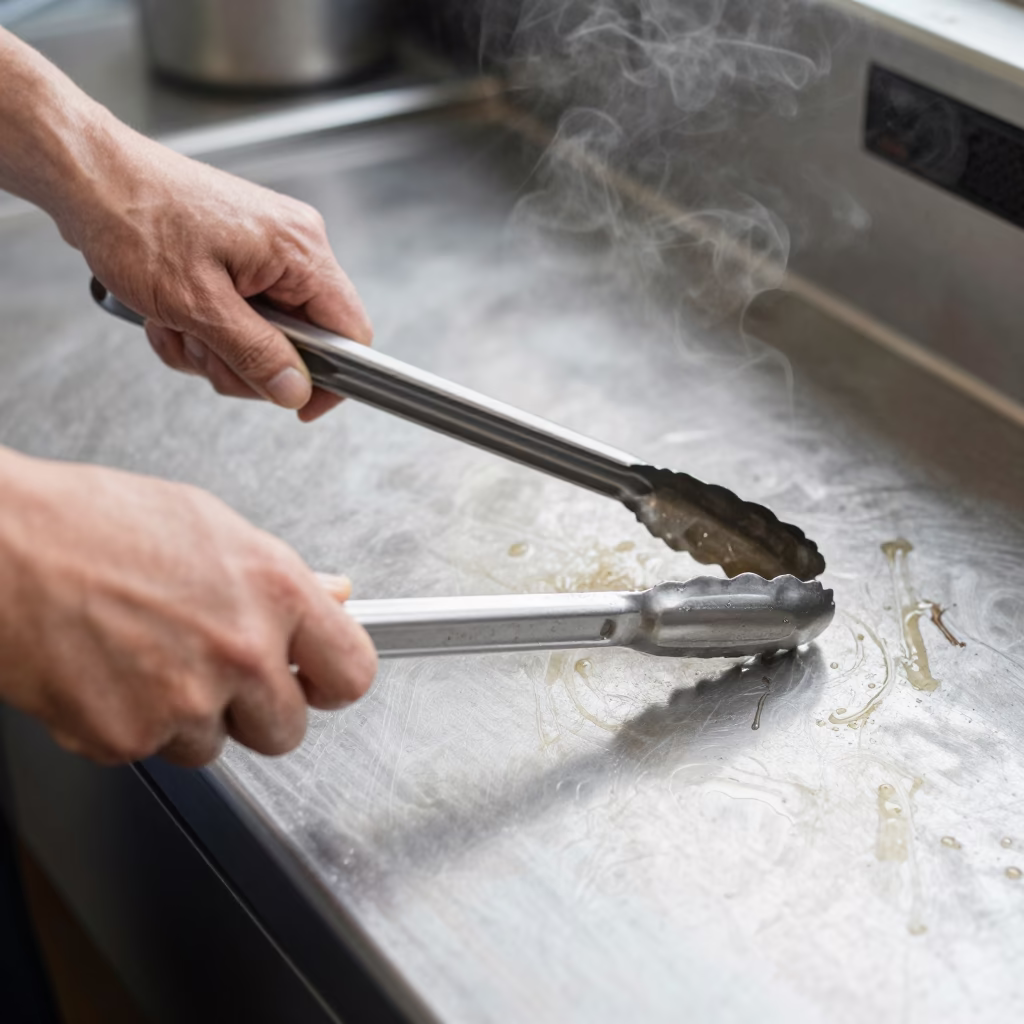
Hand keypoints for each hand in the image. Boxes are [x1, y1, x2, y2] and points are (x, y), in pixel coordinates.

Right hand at [0, 451, 376, 765]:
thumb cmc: (93, 524)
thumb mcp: (212, 528)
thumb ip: (282, 577)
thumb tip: (332, 597)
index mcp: (275, 593)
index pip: (352, 674)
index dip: (331, 680)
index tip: (316, 679)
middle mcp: (242, 653)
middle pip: (287, 730)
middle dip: (257, 709)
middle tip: (217, 669)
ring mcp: (185, 703)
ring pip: (216, 746)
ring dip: (191, 717)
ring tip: (148, 656)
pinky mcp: (127, 740)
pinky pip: (152, 752)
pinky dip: (133, 724)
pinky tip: (111, 672)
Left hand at [63, 122, 371, 421]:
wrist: (87, 176)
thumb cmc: (135, 220)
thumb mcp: (198, 305)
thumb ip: (256, 354)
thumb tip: (297, 390)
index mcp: (300, 250)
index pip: (350, 331)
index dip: (330, 378)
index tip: (299, 405)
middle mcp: (292, 247)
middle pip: (303, 343)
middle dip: (247, 362)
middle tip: (204, 350)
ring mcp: (265, 253)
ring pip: (264, 337)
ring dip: (214, 347)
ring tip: (175, 323)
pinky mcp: (238, 259)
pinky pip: (238, 318)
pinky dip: (201, 329)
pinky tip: (169, 314)